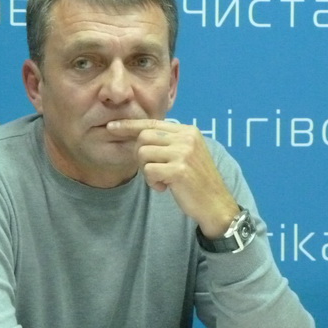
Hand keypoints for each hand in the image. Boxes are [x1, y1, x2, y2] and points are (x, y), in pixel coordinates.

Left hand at [106, 119, 237, 237]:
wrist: (215, 204)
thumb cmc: (196, 182)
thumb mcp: (187, 154)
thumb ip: (168, 142)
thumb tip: (138, 134)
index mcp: (188, 131)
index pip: (152, 122)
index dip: (129, 125)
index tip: (111, 126)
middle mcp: (186, 138)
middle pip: (143, 136)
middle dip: (140, 156)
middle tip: (152, 171)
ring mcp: (183, 153)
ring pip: (143, 153)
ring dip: (146, 171)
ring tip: (161, 180)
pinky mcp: (179, 170)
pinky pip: (148, 170)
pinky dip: (152, 182)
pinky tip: (165, 188)